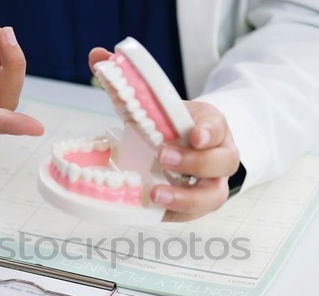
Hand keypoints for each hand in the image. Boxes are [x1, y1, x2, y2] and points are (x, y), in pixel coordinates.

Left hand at [90, 48, 239, 221]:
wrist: (190, 145)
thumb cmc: (174, 124)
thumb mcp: (160, 102)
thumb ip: (131, 81)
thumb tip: (96, 56)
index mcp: (213, 126)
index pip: (218, 126)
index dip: (208, 132)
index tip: (192, 134)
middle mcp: (220, 156)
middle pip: (222, 163)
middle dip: (195, 162)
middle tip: (163, 156)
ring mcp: (212, 184)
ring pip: (213, 196)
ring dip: (186, 197)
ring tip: (158, 194)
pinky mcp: (199, 205)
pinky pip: (192, 215)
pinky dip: (173, 214)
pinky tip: (152, 210)